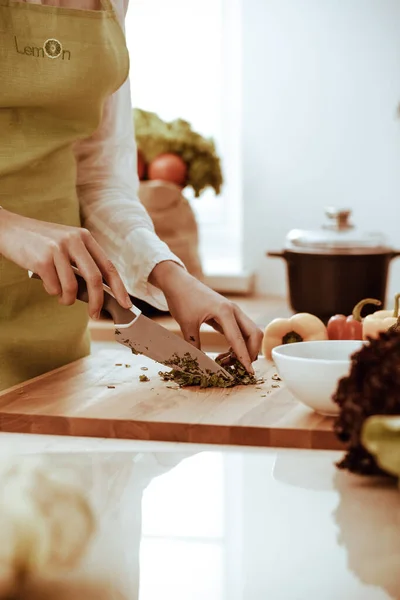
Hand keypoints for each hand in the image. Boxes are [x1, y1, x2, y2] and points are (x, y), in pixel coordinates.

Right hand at [0, 209, 131, 318]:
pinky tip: (46, 283)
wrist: (8, 229)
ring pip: (72, 287)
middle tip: (95, 314)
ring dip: (67, 299)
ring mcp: (58, 249)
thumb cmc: (39, 242)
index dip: (119, 287)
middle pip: (95, 279)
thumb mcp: (65, 244)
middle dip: (97, 301)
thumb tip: (97, 294)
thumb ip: (81, 262)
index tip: (126, 304)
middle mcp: (74, 240)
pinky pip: (54, 288)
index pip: (108, 266)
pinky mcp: (42, 259)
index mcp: (84, 237)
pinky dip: (52, 292)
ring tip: (62, 297)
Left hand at [149, 261, 262, 372]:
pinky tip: (225, 354)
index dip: (244, 357)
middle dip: (251, 353)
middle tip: (237, 368)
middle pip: (254, 334)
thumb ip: (194, 344)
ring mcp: (233, 312)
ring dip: (244, 350)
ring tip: (226, 362)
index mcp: (224, 312)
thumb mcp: (186, 324)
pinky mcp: (228, 315)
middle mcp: (234, 311)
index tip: (249, 372)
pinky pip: (240, 332)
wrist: (178, 282)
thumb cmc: (182, 299)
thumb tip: (199, 365)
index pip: (239, 339)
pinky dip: (237, 345)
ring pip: (250, 333)